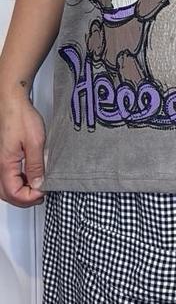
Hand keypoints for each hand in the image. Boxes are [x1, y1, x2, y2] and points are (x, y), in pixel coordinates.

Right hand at [0, 91, 45, 206]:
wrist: (13, 104)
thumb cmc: (22, 119)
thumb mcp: (36, 142)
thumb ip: (36, 165)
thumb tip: (39, 184)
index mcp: (5, 165)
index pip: (14, 193)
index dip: (30, 197)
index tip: (44, 192)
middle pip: (8, 194)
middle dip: (25, 198)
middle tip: (42, 193)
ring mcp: (0, 163)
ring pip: (6, 188)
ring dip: (21, 191)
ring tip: (38, 187)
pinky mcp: (4, 158)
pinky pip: (8, 178)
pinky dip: (19, 182)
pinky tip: (31, 177)